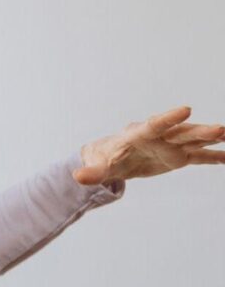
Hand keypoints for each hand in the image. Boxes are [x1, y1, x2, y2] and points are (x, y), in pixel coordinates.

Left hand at [73, 106, 224, 185]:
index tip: (185, 109)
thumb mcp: (97, 167)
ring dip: (212, 139)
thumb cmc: (104, 158)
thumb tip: (77, 177)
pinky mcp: (178, 157)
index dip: (169, 118)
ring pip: (195, 141)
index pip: (154, 124)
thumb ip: (91, 173)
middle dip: (200, 131)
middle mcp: (159, 137)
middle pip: (181, 132)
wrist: (113, 158)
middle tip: (221, 129)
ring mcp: (171, 146)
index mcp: (138, 135)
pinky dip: (215, 157)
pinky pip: (200, 157)